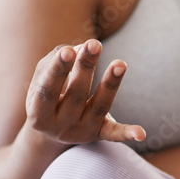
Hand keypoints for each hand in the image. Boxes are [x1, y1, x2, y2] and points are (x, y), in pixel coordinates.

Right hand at [24, 39, 145, 144]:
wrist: (55, 128)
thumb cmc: (49, 94)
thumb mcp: (44, 78)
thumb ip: (58, 60)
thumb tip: (81, 48)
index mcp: (39, 115)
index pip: (47, 90)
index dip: (57, 70)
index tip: (68, 50)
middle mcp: (61, 127)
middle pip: (76, 95)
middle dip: (85, 68)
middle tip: (94, 43)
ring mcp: (82, 132)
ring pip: (99, 107)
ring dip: (110, 85)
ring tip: (120, 63)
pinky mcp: (100, 134)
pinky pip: (115, 135)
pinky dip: (128, 133)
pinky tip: (141, 134)